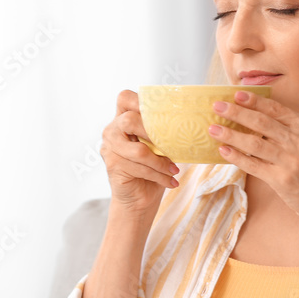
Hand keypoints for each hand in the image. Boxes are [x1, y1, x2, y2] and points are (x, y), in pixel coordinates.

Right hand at [100, 90, 179, 214]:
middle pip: (129, 120)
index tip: (161, 112)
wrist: (139, 199)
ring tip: (174, 170)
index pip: (125, 98)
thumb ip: (163, 132)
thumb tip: (189, 123)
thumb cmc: (152, 169)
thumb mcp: (159, 146)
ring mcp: (109, 148)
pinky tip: (171, 181)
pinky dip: (159, 175)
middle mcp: (112, 131)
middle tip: (169, 145)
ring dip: (161, 163)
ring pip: (138, 150)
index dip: (140, 101)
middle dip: (154, 133)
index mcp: (122, 119)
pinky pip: (140, 168)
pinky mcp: (112, 166)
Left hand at [208, 90, 298, 220]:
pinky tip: (223, 151)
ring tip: (213, 129)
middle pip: (261, 122)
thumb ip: (294, 131)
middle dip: (236, 113)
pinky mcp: (282, 179)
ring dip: (230, 135)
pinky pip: (253, 164)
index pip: (276, 109)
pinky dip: (236, 157)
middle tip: (217, 107)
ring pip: (253, 142)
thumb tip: (259, 120)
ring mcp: (291, 160)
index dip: (255, 101)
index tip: (237, 94)